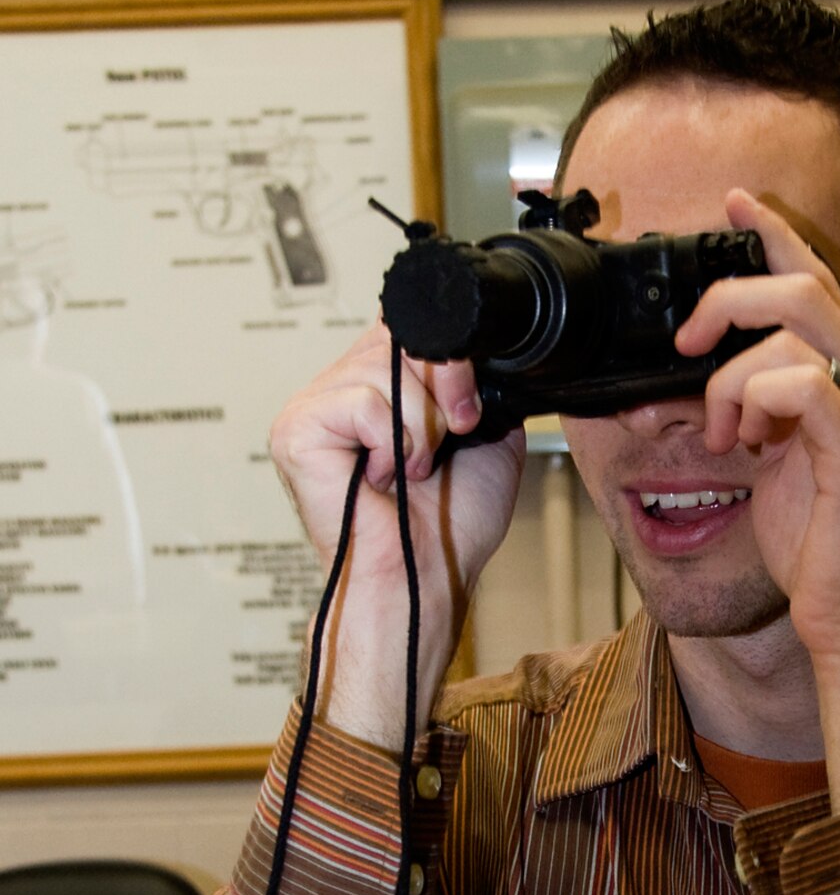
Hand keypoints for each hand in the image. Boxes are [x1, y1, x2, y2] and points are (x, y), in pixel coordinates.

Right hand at [269, 322, 523, 745]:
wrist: (426, 574)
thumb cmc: (448, 522)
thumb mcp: (487, 431)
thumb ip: (478, 379)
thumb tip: (478, 340)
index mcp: (381, 384)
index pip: (408, 320)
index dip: (448, 352)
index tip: (470, 409)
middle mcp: (343, 386)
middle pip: (397, 332)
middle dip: (444, 387)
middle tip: (451, 440)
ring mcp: (314, 405)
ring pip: (383, 366)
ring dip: (420, 426)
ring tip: (410, 469)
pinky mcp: (296, 428)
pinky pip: (361, 400)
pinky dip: (389, 442)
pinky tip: (380, 477)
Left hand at [673, 189, 839, 672]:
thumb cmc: (818, 547)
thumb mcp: (776, 459)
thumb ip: (756, 407)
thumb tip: (705, 380)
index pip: (818, 280)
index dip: (777, 232)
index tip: (733, 201)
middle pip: (803, 288)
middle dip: (729, 298)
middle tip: (686, 342)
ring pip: (794, 332)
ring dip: (732, 377)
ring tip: (729, 432)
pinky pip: (802, 384)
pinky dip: (756, 401)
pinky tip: (751, 444)